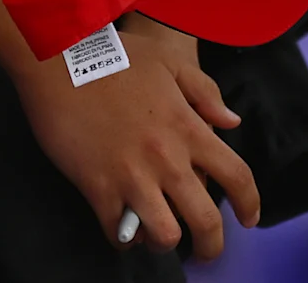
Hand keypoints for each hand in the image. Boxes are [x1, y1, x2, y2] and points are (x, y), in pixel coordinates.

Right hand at [12, 13, 257, 259]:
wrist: (58, 60)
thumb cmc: (114, 57)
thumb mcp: (168, 62)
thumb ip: (205, 92)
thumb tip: (231, 122)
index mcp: (189, 128)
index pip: (236, 175)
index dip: (249, 204)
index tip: (249, 219)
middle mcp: (167, 158)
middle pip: (206, 220)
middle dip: (211, 245)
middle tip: (204, 250)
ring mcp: (132, 176)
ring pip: (165, 235)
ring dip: (164, 242)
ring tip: (158, 235)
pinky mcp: (98, 187)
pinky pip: (118, 232)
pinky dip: (124, 238)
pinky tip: (123, 227)